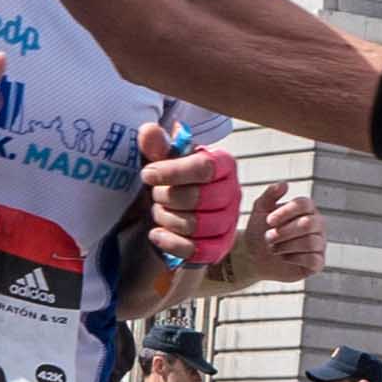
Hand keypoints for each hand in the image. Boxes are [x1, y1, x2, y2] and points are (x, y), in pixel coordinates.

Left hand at [134, 119, 243, 269]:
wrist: (173, 216)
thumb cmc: (170, 183)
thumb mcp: (160, 162)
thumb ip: (155, 146)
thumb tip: (148, 131)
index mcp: (223, 164)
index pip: (204, 167)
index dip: (173, 171)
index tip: (147, 174)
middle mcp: (233, 192)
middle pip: (200, 197)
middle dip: (168, 197)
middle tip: (155, 195)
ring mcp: (229, 222)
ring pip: (197, 225)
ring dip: (167, 219)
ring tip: (158, 213)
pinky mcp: (221, 247)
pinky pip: (197, 250)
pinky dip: (171, 243)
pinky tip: (156, 234)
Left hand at [235, 181, 323, 285]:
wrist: (254, 256)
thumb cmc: (259, 230)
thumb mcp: (260, 209)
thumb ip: (270, 194)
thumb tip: (284, 184)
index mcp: (307, 208)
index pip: (304, 204)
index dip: (285, 212)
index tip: (268, 221)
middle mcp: (317, 224)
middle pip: (308, 224)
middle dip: (284, 232)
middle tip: (268, 237)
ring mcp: (320, 243)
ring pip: (310, 242)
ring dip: (286, 246)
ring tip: (273, 248)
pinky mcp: (317, 262)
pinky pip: (313, 260)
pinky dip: (294, 259)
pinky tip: (283, 257)